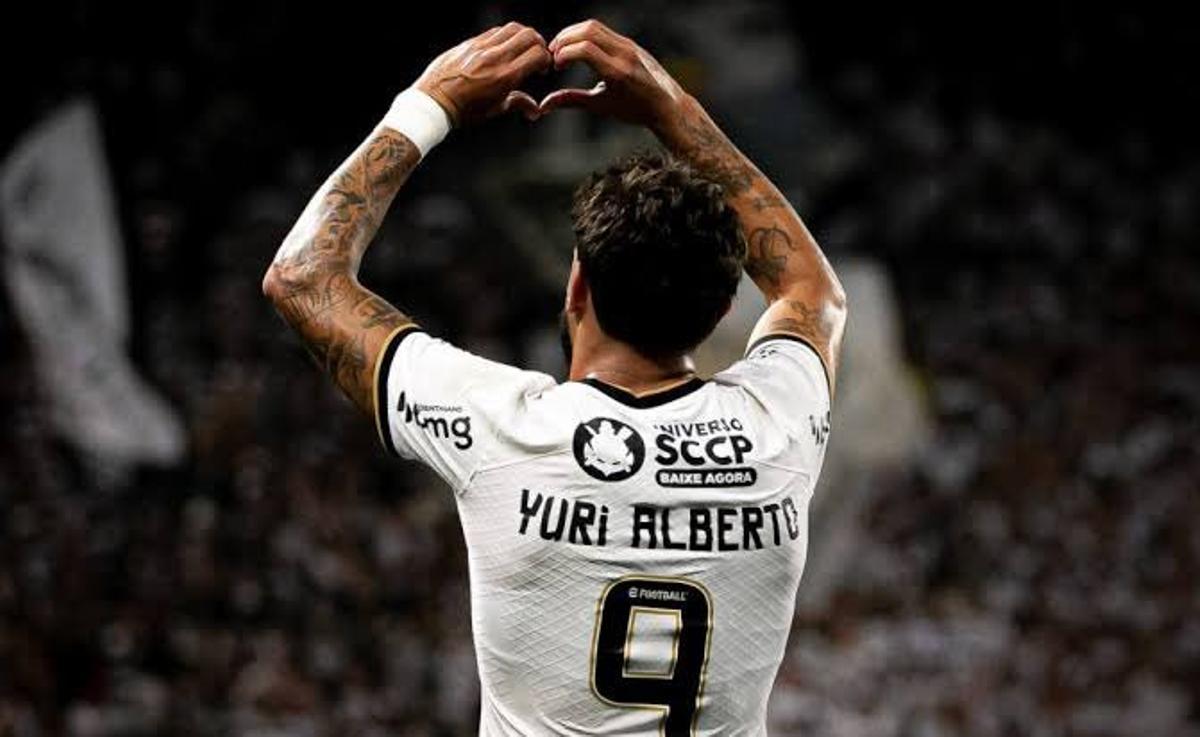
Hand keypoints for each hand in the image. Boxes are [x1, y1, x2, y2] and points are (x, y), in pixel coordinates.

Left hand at [415, 23, 551, 125]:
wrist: (434, 102)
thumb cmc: (463, 110)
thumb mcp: (495, 109)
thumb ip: (519, 104)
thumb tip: (533, 109)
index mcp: (505, 76)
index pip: (537, 54)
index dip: (546, 59)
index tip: (542, 67)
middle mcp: (494, 58)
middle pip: (528, 35)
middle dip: (538, 43)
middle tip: (536, 54)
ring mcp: (481, 48)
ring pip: (511, 28)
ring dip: (521, 36)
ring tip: (520, 48)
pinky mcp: (469, 43)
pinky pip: (493, 31)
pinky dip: (503, 36)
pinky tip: (502, 48)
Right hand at [541, 20, 687, 130]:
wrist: (666, 105)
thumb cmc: (634, 110)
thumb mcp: (600, 106)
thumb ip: (571, 101)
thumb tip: (544, 106)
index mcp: (617, 73)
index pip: (584, 49)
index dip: (563, 53)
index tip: (555, 66)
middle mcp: (624, 54)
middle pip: (587, 31)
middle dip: (564, 39)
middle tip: (552, 55)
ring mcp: (629, 46)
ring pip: (594, 26)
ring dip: (573, 33)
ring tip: (561, 49)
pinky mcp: (630, 43)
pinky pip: (603, 31)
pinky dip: (585, 35)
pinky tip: (577, 48)